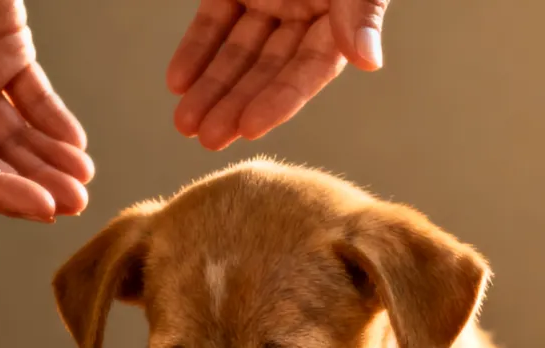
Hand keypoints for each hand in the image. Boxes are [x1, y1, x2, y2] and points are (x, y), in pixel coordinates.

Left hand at [168, 0, 389, 149]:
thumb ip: (361, 10)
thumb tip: (368, 62)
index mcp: (339, 20)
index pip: (307, 71)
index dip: (279, 101)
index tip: (248, 127)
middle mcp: (305, 16)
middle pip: (266, 70)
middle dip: (234, 104)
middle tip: (204, 138)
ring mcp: (269, 0)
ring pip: (236, 52)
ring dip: (210, 87)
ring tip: (184, 122)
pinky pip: (214, 22)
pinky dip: (196, 50)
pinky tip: (177, 82)